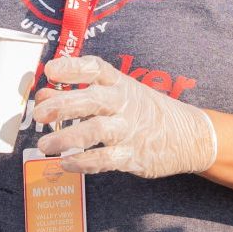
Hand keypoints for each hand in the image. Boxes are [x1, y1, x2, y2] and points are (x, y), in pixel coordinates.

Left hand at [28, 56, 217, 177]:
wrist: (193, 136)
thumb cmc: (146, 112)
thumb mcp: (119, 95)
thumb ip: (79, 94)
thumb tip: (42, 95)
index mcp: (121, 84)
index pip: (97, 69)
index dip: (73, 67)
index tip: (51, 71)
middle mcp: (125, 104)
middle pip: (93, 100)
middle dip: (64, 105)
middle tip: (39, 114)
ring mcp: (130, 130)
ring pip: (97, 130)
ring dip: (68, 137)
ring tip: (45, 145)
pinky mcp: (134, 155)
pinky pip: (105, 160)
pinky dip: (83, 162)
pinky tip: (66, 163)